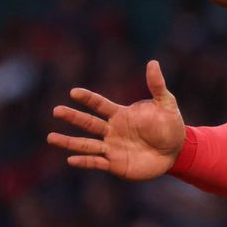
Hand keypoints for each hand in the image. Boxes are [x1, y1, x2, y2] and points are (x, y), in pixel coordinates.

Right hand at [48, 60, 185, 180]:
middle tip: (56, 110)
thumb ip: (157, 85)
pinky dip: (84, 161)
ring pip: (86, 144)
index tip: (74, 92)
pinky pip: (96, 162)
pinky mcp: (115, 164)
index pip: (100, 105)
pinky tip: (70, 159)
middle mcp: (112, 130)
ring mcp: (112, 147)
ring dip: (69, 142)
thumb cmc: (170, 125)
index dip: (88, 99)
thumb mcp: (166, 104)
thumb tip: (153, 62)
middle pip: (88, 123)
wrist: (176, 151)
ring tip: (50, 137)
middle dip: (73, 117)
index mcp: (120, 114)